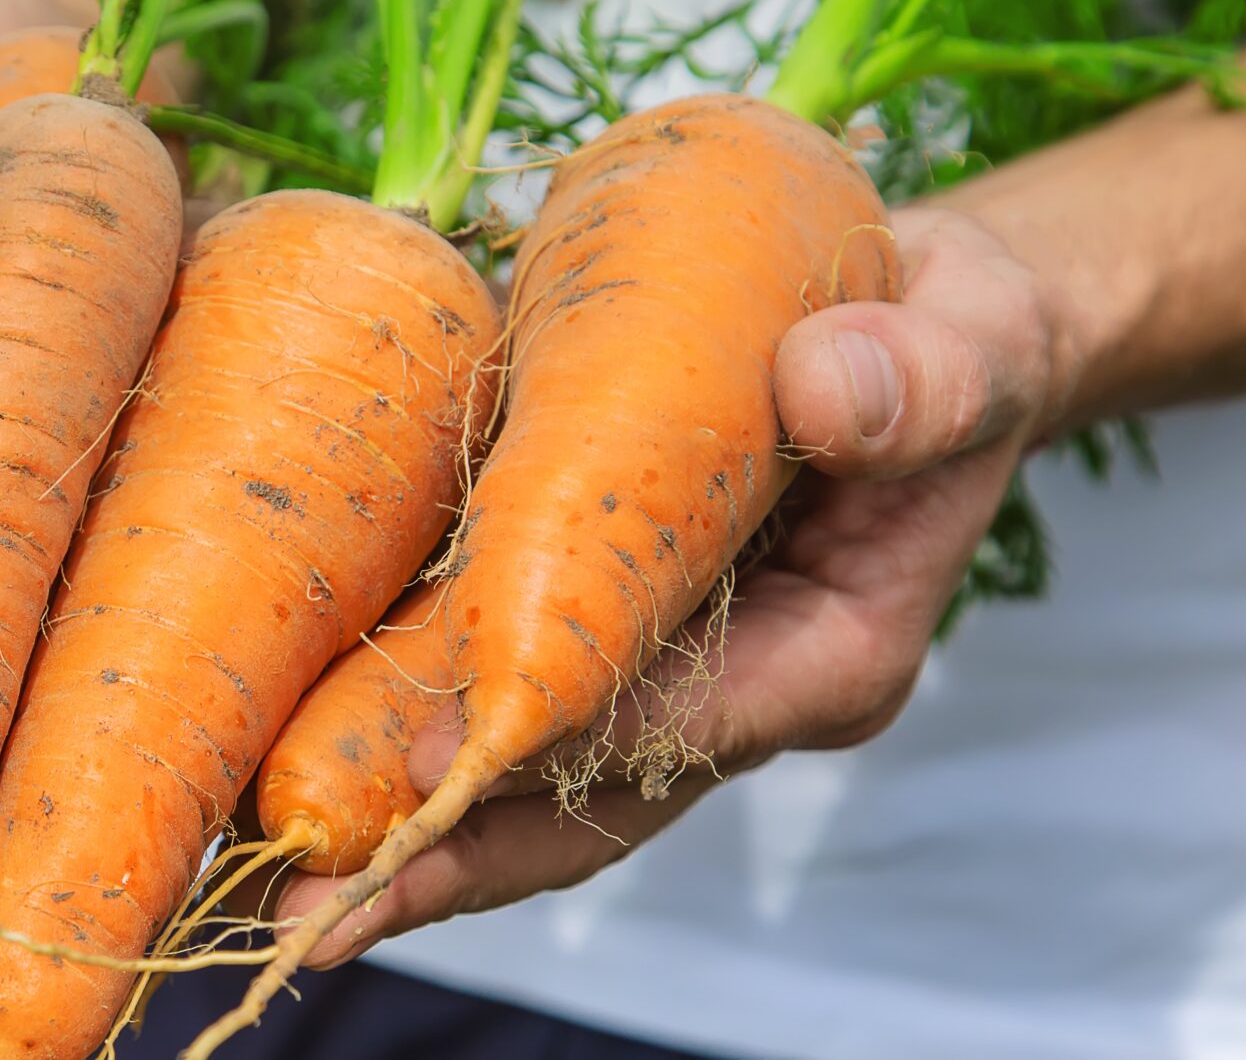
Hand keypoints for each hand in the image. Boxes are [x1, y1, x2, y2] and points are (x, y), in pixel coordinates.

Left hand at [266, 206, 1082, 967]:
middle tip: (315, 917)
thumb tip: (824, 388)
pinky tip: (287, 764)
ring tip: (280, 892)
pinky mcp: (591, 627)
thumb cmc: (949, 345)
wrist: (914, 328)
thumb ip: (918, 382)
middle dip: (450, 858)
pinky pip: (490, 701)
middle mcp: (730, 695)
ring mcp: (654, 676)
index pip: (689, 721)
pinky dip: (393, 737)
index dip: (572, 739)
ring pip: (523, 782)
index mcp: (827, 655)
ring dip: (403, 831)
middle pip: (583, 805)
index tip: (452, 758)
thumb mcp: (965, 346)